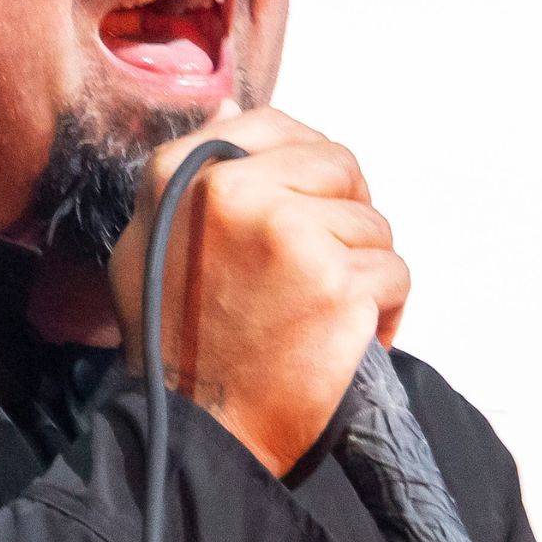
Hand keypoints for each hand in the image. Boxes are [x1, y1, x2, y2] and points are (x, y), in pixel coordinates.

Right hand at [107, 103, 407, 476]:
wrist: (200, 430)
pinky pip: (394, 273)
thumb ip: (189, 175)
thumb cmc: (171, 340)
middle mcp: (235, 190)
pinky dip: (383, 310)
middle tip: (323, 265)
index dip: (305, 160)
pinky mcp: (340, 283)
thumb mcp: (148, 240)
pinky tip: (347, 337)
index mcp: (184, 172)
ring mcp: (293, 234)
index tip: (308, 199)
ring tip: (324, 311)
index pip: (276, 124)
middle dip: (344, 213)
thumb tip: (228, 111)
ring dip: (362, 267)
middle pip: (339, 167)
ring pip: (373, 225)